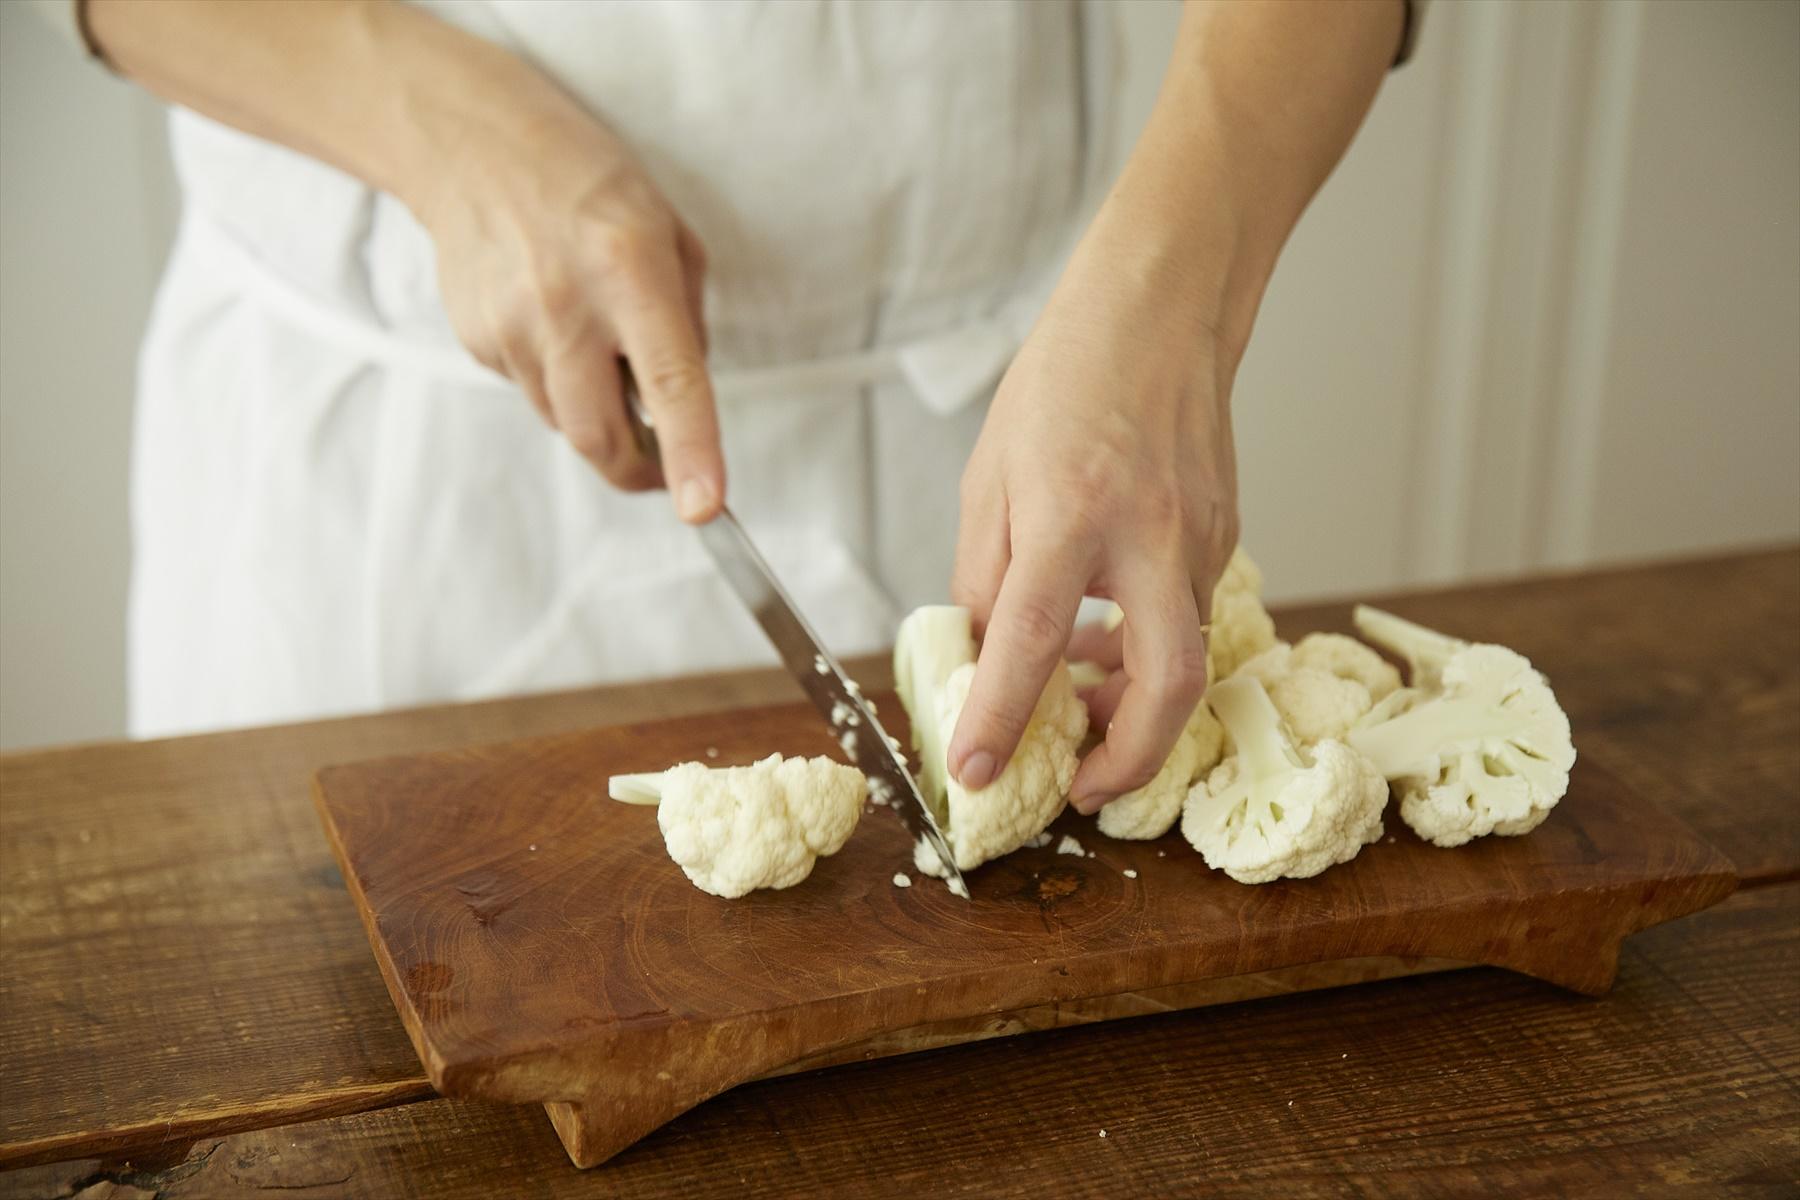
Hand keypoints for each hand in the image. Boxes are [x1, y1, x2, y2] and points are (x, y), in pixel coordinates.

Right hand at [414, 79, 722, 520]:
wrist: (475, 149)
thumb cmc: (590, 187)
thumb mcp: (670, 235)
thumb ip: (687, 324)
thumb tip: (683, 408)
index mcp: (632, 272)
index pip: (670, 382)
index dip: (690, 452)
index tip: (704, 507)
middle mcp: (567, 306)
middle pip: (601, 436)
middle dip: (638, 471)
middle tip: (662, 469)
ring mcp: (512, 327)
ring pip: (566, 423)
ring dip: (595, 415)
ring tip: (598, 347)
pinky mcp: (478, 342)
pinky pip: (531, 392)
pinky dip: (556, 379)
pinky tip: (551, 322)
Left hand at [949, 236, 1239, 812]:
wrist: (1159, 312)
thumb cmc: (1064, 382)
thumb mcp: (990, 476)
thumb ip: (984, 573)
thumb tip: (989, 653)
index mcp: (1069, 513)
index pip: (1029, 640)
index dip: (1002, 717)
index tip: (978, 773)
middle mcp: (1148, 534)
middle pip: (1168, 683)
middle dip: (1129, 758)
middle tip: (1083, 787)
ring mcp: (1200, 538)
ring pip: (1181, 656)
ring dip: (1131, 701)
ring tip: (1079, 706)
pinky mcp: (1225, 537)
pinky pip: (1184, 616)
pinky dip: (1144, 647)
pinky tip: (1104, 638)